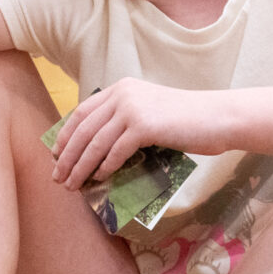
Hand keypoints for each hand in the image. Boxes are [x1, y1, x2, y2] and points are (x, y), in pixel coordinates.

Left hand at [49, 79, 212, 188]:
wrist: (216, 118)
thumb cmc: (186, 121)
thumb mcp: (149, 112)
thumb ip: (124, 122)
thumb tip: (97, 151)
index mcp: (121, 88)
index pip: (82, 112)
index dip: (65, 135)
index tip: (56, 155)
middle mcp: (123, 94)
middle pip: (83, 129)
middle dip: (67, 157)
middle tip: (58, 177)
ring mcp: (133, 109)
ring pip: (95, 143)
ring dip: (81, 167)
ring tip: (73, 184)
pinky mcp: (144, 126)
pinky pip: (115, 151)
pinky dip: (105, 167)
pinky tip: (99, 178)